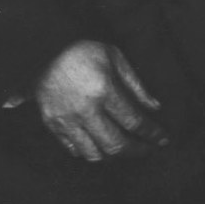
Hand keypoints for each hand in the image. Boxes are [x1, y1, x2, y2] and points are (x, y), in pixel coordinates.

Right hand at [34, 40, 167, 160]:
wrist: (41, 47)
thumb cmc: (82, 50)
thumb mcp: (114, 57)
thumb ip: (135, 85)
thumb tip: (155, 107)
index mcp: (103, 90)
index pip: (134, 121)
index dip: (152, 133)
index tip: (162, 138)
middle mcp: (85, 110)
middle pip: (116, 145)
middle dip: (136, 151)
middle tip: (147, 149)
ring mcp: (66, 120)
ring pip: (94, 154)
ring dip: (113, 156)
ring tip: (123, 148)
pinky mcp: (52, 124)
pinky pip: (73, 150)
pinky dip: (89, 152)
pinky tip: (99, 144)